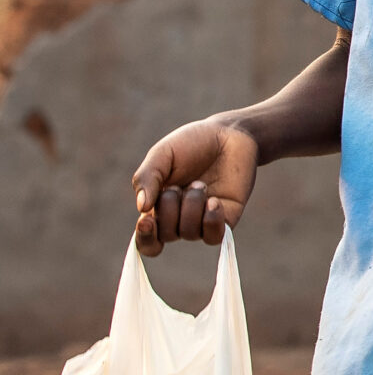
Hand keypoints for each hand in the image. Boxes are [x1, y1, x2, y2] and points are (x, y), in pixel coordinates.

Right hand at [133, 120, 260, 251]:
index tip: (147, 221)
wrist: (228, 135)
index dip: (144, 237)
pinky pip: (214, 236)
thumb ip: (147, 178)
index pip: (146, 240)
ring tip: (201, 184)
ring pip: (189, 233)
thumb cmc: (191, 144)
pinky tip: (214, 200)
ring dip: (192, 205)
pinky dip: (211, 219)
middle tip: (180, 184)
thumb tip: (141, 208)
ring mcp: (202, 221)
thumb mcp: (162, 154)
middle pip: (166, 234)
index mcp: (157, 206)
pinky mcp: (225, 219)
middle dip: (170, 207)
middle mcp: (179, 219)